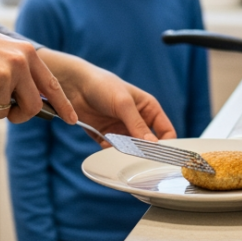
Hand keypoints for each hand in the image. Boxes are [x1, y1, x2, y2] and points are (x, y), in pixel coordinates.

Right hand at [0, 16, 76, 123]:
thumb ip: (20, 73)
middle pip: (32, 106)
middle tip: (5, 111)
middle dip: (19, 115)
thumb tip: (32, 104)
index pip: (51, 84)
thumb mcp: (3, 54)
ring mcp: (4, 73)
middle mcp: (20, 62)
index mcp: (27, 53)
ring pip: (3, 110)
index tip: (72, 119)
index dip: (62, 104)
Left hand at [45, 51, 176, 143]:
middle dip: (144, 151)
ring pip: (131, 150)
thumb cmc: (103, 86)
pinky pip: (113, 150)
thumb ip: (138, 125)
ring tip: (119, 145)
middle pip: (148, 144)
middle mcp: (137, 121)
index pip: (166, 131)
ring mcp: (121, 129)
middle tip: (138, 155)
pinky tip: (106, 143)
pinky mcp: (106, 136)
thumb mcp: (123, 103)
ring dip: (126, 152)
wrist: (74, 85)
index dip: (166, 143)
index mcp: (148, 109)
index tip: (160, 154)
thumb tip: (153, 145)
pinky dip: (111, 151)